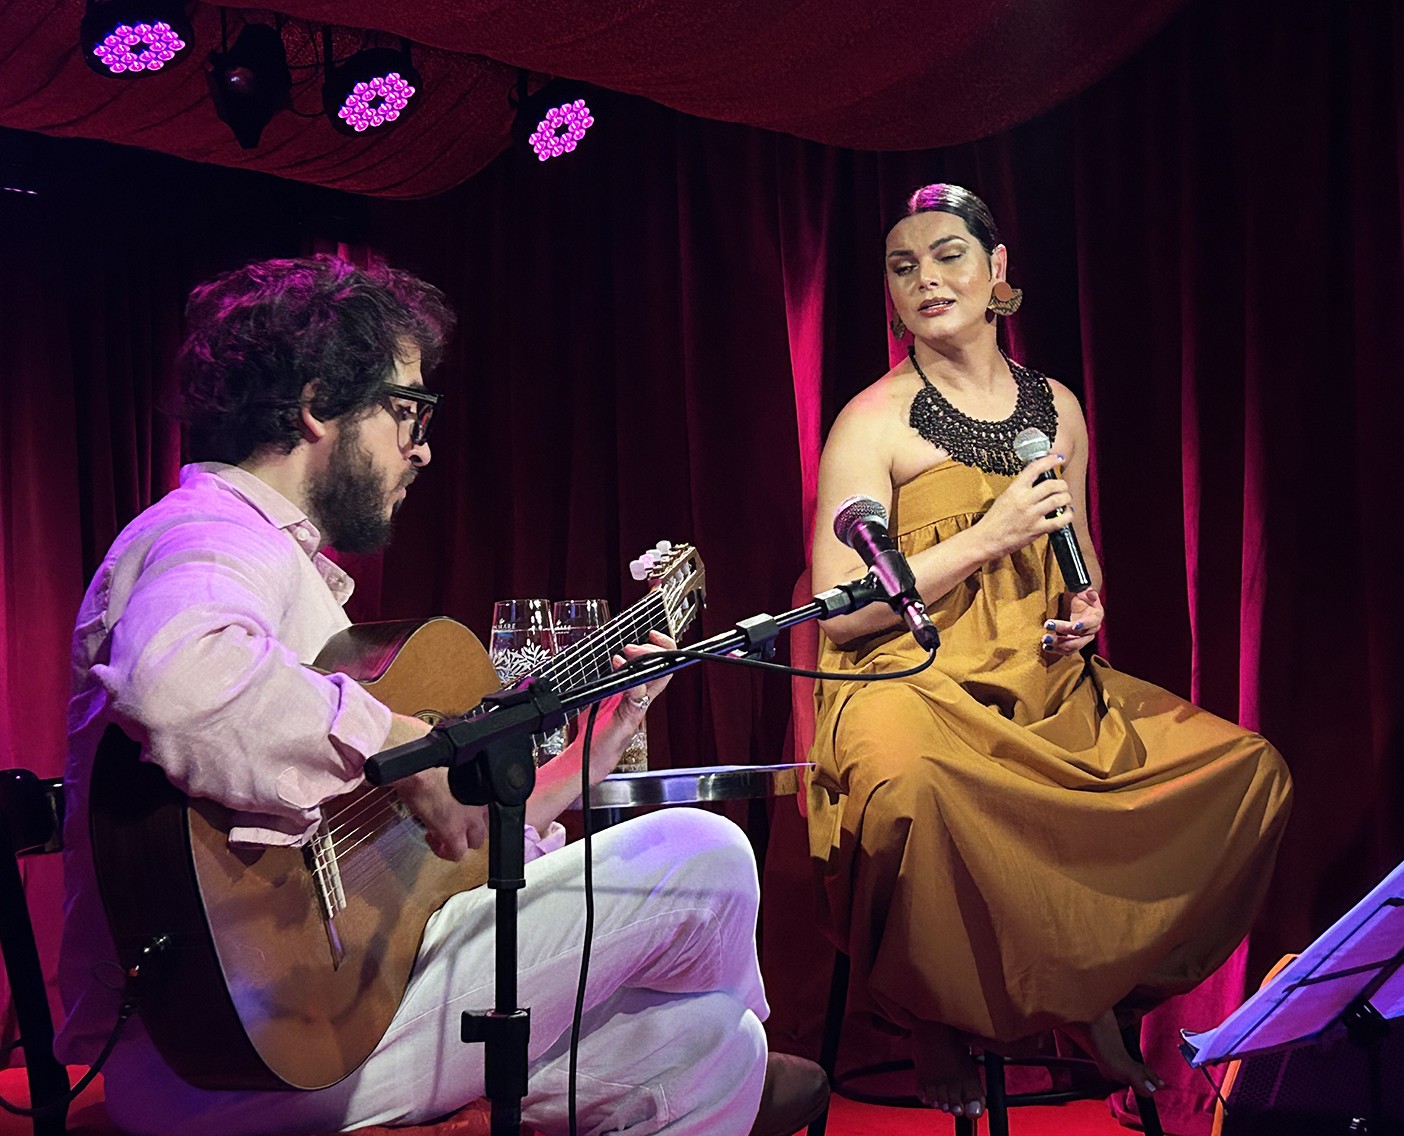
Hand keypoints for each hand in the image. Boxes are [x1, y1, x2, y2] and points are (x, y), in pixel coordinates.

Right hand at [383, 714, 486, 859]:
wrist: (415, 768)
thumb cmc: (426, 762)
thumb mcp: (446, 769)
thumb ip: (451, 779)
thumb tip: (441, 778)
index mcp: (479, 788)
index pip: (487, 810)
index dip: (473, 815)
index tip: (461, 814)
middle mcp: (478, 805)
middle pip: (484, 828)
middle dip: (468, 832)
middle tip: (452, 829)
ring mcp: (468, 820)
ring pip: (475, 843)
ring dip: (460, 844)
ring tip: (442, 838)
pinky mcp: (452, 832)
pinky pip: (456, 854)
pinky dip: (445, 852)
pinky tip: (432, 840)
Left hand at [580, 631, 675, 784]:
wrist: (588, 757)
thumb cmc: (595, 730)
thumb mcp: (602, 696)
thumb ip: (609, 678)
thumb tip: (612, 658)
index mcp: (638, 690)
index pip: (659, 664)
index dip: (662, 646)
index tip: (654, 633)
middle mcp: (642, 697)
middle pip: (665, 668)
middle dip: (656, 649)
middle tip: (635, 645)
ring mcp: (638, 707)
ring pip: (657, 679)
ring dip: (645, 660)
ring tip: (630, 652)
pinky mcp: (630, 718)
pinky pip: (638, 696)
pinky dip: (632, 680)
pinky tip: (620, 668)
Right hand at [976, 453, 1073, 559]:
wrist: (986, 539)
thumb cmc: (994, 520)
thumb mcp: (1004, 497)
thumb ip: (1020, 489)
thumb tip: (1038, 482)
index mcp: (1014, 490)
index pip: (1034, 469)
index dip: (1049, 460)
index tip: (1059, 458)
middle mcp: (1024, 500)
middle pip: (1052, 485)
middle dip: (1062, 484)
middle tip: (1062, 487)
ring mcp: (1031, 515)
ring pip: (1058, 500)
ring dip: (1066, 498)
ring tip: (1065, 499)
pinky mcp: (1037, 530)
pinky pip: (1060, 521)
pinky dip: (1068, 515)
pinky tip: (1067, 514)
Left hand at [1040, 587, 1102, 656]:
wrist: (1083, 607)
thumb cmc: (1084, 599)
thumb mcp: (1086, 593)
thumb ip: (1089, 593)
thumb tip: (1090, 592)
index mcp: (1096, 618)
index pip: (1091, 623)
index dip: (1083, 624)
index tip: (1073, 626)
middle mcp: (1091, 631)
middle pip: (1079, 638)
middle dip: (1064, 637)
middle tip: (1049, 628)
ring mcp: (1082, 639)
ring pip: (1072, 647)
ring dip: (1058, 645)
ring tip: (1045, 639)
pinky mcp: (1074, 643)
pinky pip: (1067, 650)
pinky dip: (1056, 649)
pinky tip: (1047, 647)